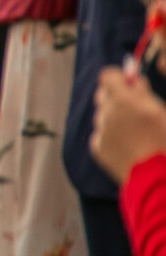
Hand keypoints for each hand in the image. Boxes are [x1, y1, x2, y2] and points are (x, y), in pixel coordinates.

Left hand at [92, 64, 165, 185]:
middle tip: (133, 108)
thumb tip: (133, 78)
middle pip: (103, 95)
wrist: (157, 178)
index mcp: (123, 100)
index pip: (108, 76)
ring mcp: (100, 130)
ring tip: (136, 133)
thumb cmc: (164, 143)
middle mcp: (107, 113)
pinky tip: (129, 147)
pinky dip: (111, 137)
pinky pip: (101, 135)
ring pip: (103, 116)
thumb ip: (143, 92)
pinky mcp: (97, 147)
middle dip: (115, 97)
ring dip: (114, 119)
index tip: (129, 85)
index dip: (118, 79)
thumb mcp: (161, 112)